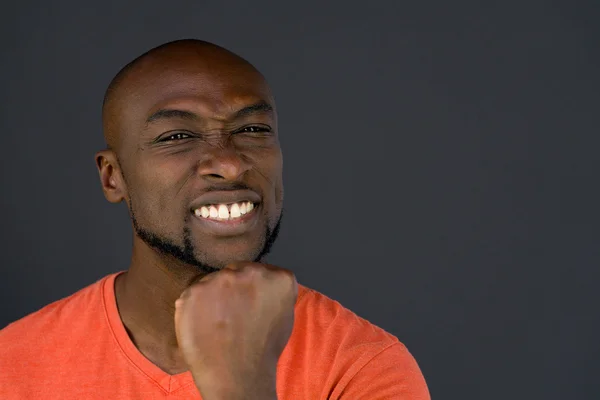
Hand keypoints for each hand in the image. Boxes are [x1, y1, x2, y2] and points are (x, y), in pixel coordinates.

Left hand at [174, 262, 297, 399]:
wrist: (238, 376)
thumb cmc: (263, 350)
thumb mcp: (285, 315)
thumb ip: (275, 292)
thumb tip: (263, 284)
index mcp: (279, 277)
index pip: (261, 272)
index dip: (252, 289)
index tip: (249, 306)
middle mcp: (251, 271)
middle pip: (237, 271)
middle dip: (233, 288)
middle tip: (232, 314)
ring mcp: (220, 279)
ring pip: (213, 281)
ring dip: (213, 296)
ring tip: (217, 322)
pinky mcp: (194, 291)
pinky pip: (193, 293)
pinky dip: (194, 307)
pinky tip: (203, 325)